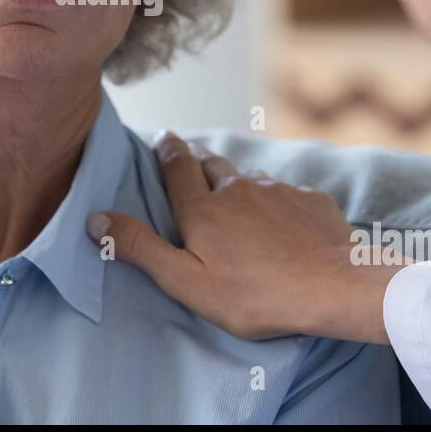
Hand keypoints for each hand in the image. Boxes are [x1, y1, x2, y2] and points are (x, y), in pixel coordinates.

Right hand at [85, 131, 407, 343]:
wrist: (335, 286)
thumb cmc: (256, 295)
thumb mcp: (187, 283)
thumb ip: (141, 248)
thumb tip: (95, 218)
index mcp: (202, 209)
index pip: (177, 166)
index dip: (167, 150)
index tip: (162, 136)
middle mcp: (237, 188)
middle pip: (212, 163)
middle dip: (198, 157)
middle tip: (190, 155)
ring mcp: (277, 189)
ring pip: (248, 176)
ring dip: (236, 178)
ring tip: (233, 191)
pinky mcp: (310, 199)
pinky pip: (285, 191)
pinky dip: (274, 198)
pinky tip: (280, 217)